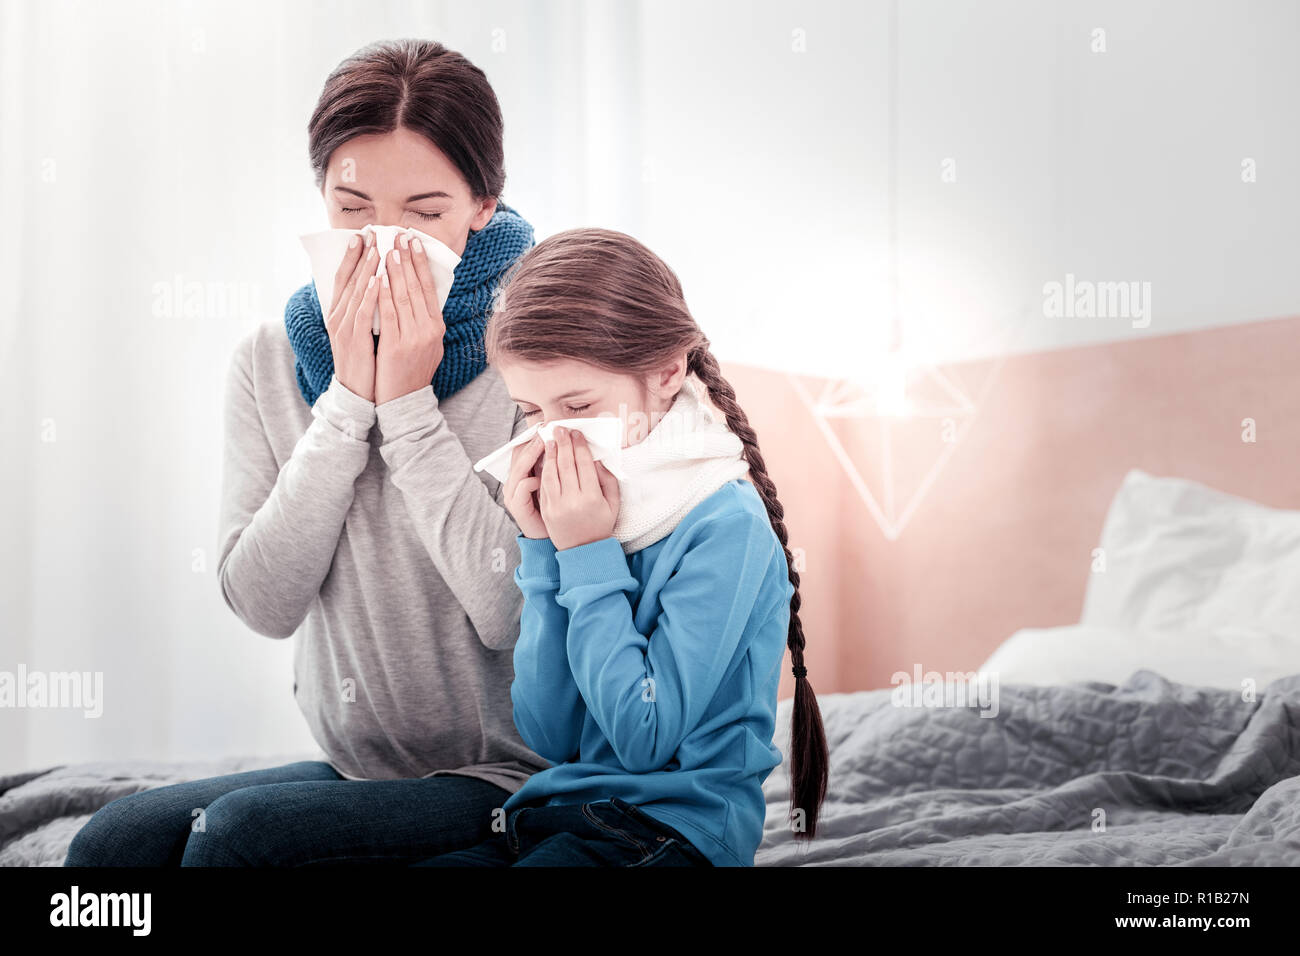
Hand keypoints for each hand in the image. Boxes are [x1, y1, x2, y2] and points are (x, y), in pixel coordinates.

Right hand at [325, 231, 381, 402]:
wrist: (357, 395)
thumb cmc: (365, 362)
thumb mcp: (363, 332)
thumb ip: (367, 311)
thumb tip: (378, 288)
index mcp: (340, 313)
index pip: (345, 278)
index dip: (353, 256)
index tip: (363, 235)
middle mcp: (338, 317)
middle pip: (348, 279)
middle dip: (360, 255)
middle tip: (370, 232)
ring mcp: (344, 329)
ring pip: (355, 292)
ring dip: (366, 269)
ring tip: (376, 248)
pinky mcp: (353, 342)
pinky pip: (362, 314)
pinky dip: (368, 296)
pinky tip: (376, 280)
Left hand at [374, 234, 446, 405]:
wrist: (406, 402)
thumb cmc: (412, 372)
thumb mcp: (428, 345)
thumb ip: (424, 321)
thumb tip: (419, 296)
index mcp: (437, 327)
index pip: (429, 288)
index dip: (421, 263)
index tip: (414, 243)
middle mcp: (430, 330)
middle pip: (418, 287)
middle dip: (408, 259)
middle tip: (400, 236)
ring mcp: (415, 337)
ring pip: (404, 296)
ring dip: (395, 270)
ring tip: (388, 249)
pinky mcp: (398, 346)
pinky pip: (389, 313)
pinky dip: (384, 293)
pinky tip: (379, 277)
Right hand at [503, 434, 548, 539]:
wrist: (547, 539)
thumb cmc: (555, 512)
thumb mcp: (555, 487)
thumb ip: (556, 469)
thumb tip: (567, 447)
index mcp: (525, 475)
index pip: (526, 450)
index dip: (536, 437)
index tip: (550, 426)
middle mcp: (516, 482)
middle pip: (520, 455)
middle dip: (534, 441)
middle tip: (547, 429)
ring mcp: (514, 494)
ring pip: (519, 468)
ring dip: (531, 455)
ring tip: (545, 444)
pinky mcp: (517, 507)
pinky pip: (521, 489)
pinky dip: (530, 481)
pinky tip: (541, 476)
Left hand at [539, 426, 620, 550]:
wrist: (584, 550)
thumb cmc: (601, 524)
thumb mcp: (613, 503)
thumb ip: (608, 480)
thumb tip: (596, 459)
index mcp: (592, 498)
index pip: (583, 465)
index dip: (579, 446)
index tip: (577, 434)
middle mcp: (573, 500)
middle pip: (566, 465)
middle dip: (563, 444)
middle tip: (561, 429)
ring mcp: (557, 505)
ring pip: (552, 473)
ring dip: (551, 454)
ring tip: (551, 440)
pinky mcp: (547, 510)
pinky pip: (545, 485)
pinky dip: (545, 469)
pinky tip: (546, 459)